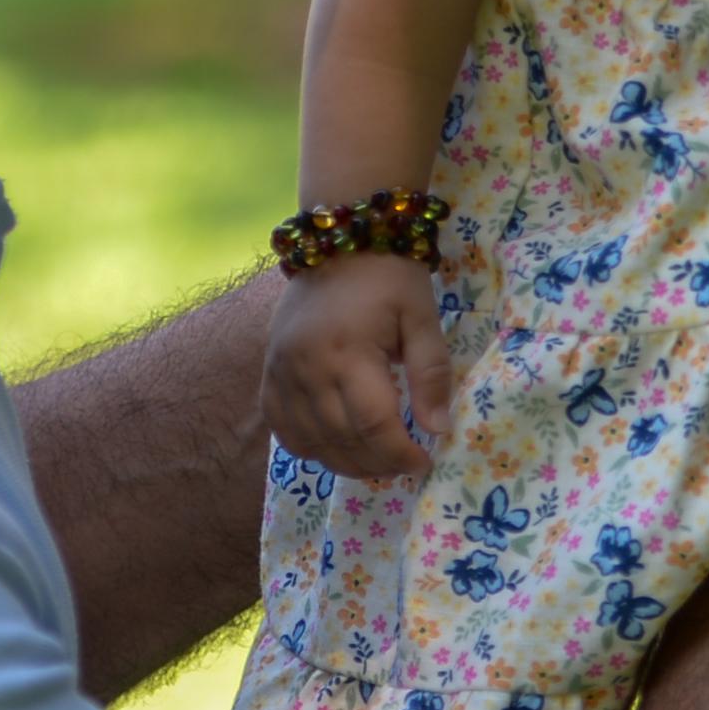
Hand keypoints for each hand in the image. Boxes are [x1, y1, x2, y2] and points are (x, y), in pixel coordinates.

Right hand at [263, 248, 451, 480]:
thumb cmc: (388, 277)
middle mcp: (307, 368)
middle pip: (342, 440)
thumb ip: (431, 374)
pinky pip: (282, 429)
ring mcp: (281, 373)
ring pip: (311, 442)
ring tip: (377, 463)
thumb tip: (438, 430)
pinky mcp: (270, 373)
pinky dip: (309, 448)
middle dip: (378, 464)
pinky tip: (335, 448)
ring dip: (345, 463)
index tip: (424, 464)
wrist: (339, 243)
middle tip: (404, 466)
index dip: (400, 454)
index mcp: (349, 352)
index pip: (374, 425)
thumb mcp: (422, 317)